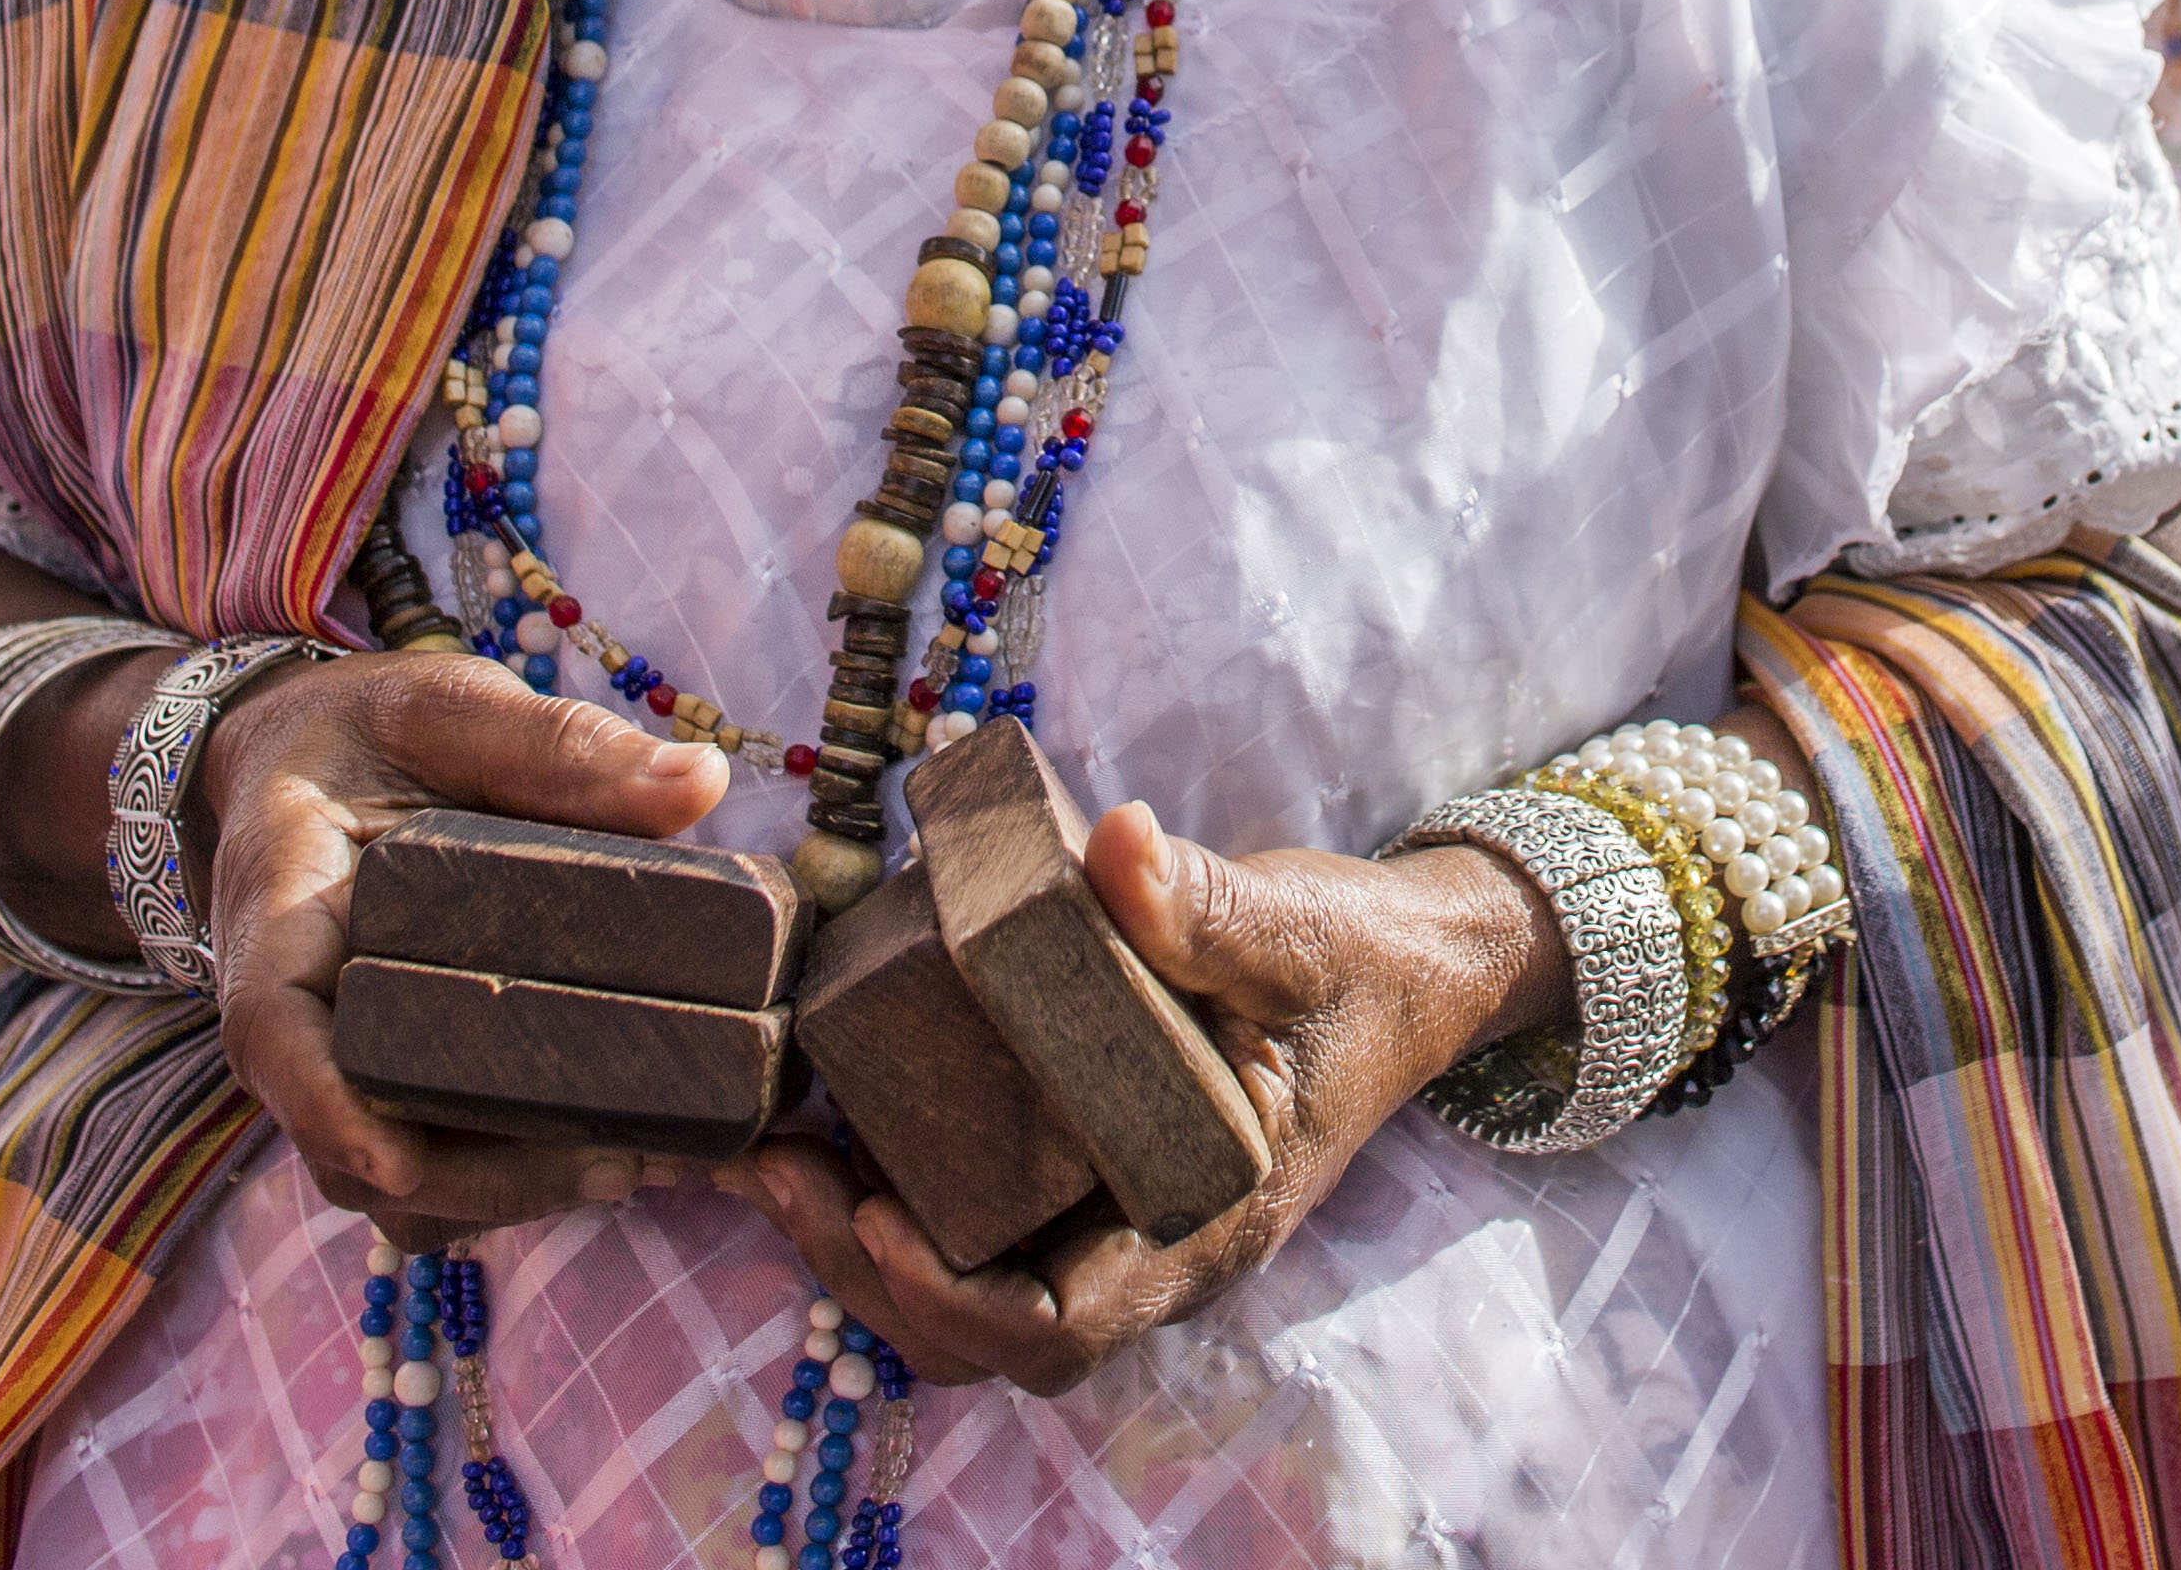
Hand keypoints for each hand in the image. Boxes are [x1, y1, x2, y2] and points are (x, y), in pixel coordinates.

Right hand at [198, 655, 736, 1244]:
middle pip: (348, 1140)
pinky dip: (510, 1181)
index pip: (271, 1029)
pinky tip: (618, 1153)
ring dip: (500, 1193)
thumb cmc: (373, 730)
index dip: (322, 1104)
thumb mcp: (453, 709)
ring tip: (634, 1164)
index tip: (392, 1158)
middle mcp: (295, 1013)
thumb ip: (563, 746)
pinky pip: (429, 1163)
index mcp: (280, 909)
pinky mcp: (391, 1082)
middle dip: (472, 1177)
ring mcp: (338, 1062)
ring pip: (391, 1178)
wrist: (312, 759)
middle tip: (616, 1161)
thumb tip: (703, 784)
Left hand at [715, 809, 1549, 1396]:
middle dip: (865, 1271)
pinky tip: (828, 1112)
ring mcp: (1114, 1220)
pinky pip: (976, 1224)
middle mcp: (1152, 1250)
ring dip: (860, 1244)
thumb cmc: (1358, 968)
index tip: (873, 1217)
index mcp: (1206, 1223)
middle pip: (984, 1333)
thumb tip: (1120, 848)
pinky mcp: (1083, 1173)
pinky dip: (895, 1190)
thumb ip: (1209, 904)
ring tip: (775, 1150)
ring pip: (967, 1294)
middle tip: (774, 1168)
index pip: (1062, 1325)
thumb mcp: (1298, 932)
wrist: (1406, 972)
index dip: (953, 1297)